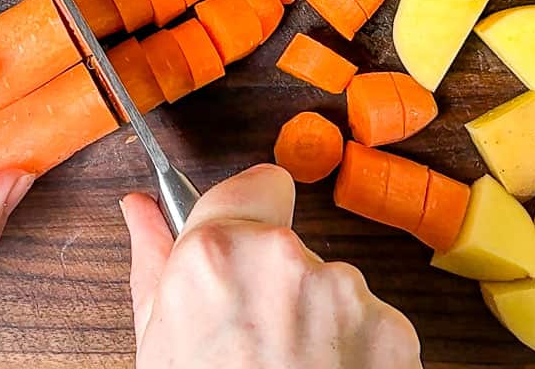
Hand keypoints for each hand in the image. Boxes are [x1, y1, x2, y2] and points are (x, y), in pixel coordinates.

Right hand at [122, 164, 421, 367]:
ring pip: (332, 286)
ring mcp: (349, 295)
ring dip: (316, 321)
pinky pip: (370, 323)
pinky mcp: (395, 332)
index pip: (255, 183)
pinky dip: (354, 351)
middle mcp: (288, 260)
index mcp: (219, 254)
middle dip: (277, 283)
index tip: (240, 249)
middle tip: (253, 345)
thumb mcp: (157, 346)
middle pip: (291, 245)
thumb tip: (139, 211)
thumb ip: (154, 263)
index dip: (247, 216)